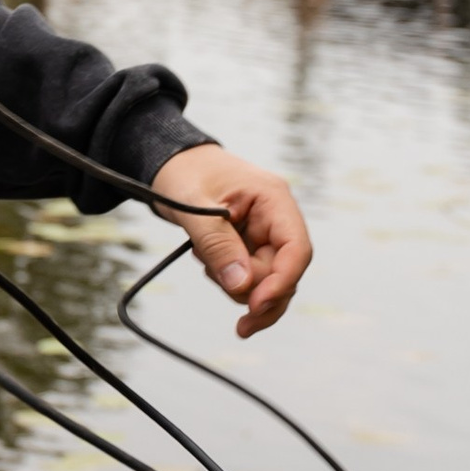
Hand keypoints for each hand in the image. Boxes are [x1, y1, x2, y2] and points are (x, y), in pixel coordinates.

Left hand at [151, 144, 313, 336]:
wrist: (172, 164)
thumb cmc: (184, 174)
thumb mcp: (192, 206)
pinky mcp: (251, 246)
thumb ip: (217, 245)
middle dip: (250, 287)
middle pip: (283, 272)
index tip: (254, 306)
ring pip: (267, 281)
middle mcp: (276, 218)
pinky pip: (251, 277)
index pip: (296, 249)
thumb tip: (242, 286)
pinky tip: (208, 263)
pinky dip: (230, 280)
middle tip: (212, 277)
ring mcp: (265, 234)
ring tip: (204, 260)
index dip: (281, 283)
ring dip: (236, 284)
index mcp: (273, 198)